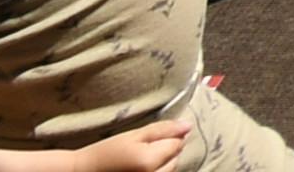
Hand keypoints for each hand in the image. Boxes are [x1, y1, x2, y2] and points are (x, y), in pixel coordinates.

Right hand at [54, 118, 191, 171]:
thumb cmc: (105, 152)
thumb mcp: (132, 136)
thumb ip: (162, 130)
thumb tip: (188, 126)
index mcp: (150, 161)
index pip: (177, 144)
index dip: (170, 136)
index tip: (154, 135)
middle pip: (175, 159)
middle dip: (168, 150)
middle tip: (146, 146)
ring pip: (170, 171)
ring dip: (164, 162)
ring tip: (141, 158)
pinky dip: (157, 171)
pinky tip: (141, 167)